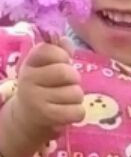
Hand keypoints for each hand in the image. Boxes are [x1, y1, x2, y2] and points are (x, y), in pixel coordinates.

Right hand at [1, 38, 84, 156]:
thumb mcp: (47, 66)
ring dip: (76, 97)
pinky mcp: (46, 116)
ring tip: (65, 99)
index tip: (61, 63)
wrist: (26, 117)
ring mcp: (35, 99)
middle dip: (74, 79)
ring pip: (75, 93)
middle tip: (66, 85)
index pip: (50, 50)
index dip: (62, 56)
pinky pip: (77, 111)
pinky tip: (68, 111)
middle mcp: (28, 79)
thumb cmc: (44, 85)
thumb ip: (59, 51)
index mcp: (30, 62)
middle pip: (66, 72)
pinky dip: (78, 112)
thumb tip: (65, 40)